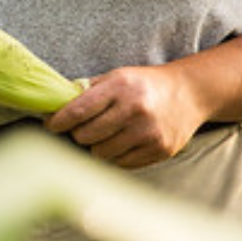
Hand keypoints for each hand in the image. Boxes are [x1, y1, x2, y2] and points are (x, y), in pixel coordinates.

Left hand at [43, 65, 207, 168]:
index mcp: (120, 87)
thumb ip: (87, 90)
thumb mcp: (117, 76)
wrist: (189, 93)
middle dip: (79, 134)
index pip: (78, 110)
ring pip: (101, 153)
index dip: (59, 121)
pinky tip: (122, 142)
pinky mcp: (159, 150)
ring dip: (97, 147)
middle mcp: (135, 109)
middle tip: (84, 128)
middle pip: (86, 136)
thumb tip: (54, 107)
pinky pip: (121, 163)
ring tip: (105, 135)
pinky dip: (116, 156)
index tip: (51, 125)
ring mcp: (148, 132)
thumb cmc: (144, 85)